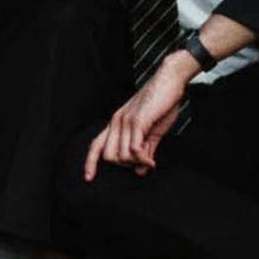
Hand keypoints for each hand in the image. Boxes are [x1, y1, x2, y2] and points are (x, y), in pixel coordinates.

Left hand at [80, 60, 192, 180]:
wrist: (169, 81)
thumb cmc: (161, 104)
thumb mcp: (152, 131)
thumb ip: (145, 150)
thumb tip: (140, 170)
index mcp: (117, 122)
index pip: (96, 145)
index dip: (90, 162)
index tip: (88, 177)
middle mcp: (117, 121)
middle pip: (109, 156)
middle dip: (125, 165)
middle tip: (142, 161)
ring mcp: (126, 121)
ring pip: (121, 155)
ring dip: (136, 162)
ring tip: (150, 158)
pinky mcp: (138, 121)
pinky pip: (133, 149)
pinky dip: (143, 159)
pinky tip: (151, 160)